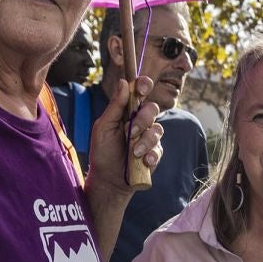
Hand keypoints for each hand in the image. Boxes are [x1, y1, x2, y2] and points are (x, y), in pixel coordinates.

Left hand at [86, 75, 163, 194]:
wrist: (108, 179)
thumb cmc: (103, 151)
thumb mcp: (103, 127)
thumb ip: (115, 106)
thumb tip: (124, 82)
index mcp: (127, 111)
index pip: (140, 92)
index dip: (144, 85)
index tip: (142, 88)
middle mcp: (141, 121)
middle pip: (152, 109)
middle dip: (143, 120)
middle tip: (130, 133)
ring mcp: (149, 137)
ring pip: (157, 129)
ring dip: (145, 141)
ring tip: (133, 153)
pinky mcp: (155, 152)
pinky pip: (159, 149)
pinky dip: (151, 155)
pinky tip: (143, 161)